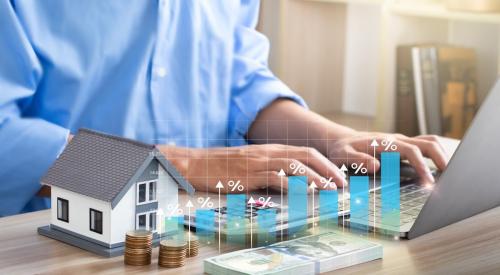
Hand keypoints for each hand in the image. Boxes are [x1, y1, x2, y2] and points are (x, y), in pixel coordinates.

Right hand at [156, 144, 346, 192]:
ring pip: (295, 165)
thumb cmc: (224, 167)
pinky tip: (302, 192)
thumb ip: (272, 171)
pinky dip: (292, 184)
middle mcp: (269, 152)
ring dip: (316, 177)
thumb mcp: (252, 165)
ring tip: (330, 189)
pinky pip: (275, 177)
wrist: (198, 164)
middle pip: (306, 155)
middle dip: (328, 168)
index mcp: (271, 150)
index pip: (306, 152)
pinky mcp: (249, 173)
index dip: (326, 163)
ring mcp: (259, 162)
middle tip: (342, 182)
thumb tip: (292, 184)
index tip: (339, 176)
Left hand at [327, 132, 447, 183]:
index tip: (429, 181)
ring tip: (450, 174)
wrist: (341, 140)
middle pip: (427, 143)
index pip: (410, 151)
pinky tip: (440, 170)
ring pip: (429, 142)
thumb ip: (358, 160)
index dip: (421, 166)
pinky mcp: (403, 147)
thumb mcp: (343, 156)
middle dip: (441, 158)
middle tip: (451, 177)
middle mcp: (396, 140)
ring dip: (442, 155)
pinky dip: (435, 156)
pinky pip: (424, 147)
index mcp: (384, 143)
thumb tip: (377, 166)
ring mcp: (401, 142)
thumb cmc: (342, 150)